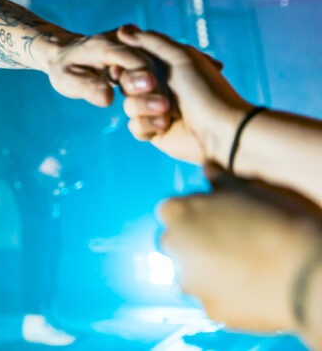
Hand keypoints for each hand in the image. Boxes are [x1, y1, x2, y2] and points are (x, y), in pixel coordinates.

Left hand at [44, 29, 159, 106]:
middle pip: (146, 61)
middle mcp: (119, 41)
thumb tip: (108, 98)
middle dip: (155, 85)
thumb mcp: (66, 80)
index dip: (142, 77)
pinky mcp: (135, 53)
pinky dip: (155, 85)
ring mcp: (129, 45)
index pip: (130, 58)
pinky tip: (158, 106)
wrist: (65, 54)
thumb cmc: (64, 69)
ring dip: (159, 86)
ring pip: (152, 64)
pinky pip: (150, 66)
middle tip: (162, 109)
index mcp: (101, 45)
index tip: (151, 97)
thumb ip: (87, 87)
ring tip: (163, 111)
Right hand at [116, 26, 250, 164]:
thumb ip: (151, 41)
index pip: (132, 60)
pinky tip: (166, 125)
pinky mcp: (154, 132)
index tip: (131, 63)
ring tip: (167, 109)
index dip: (127, 62)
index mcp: (165, 67)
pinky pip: (135, 126)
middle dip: (136, 83)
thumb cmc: (205, 89)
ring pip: (128, 104)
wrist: (220, 129)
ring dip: (145, 105)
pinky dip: (149, 124)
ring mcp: (155, 110)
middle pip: (125, 81)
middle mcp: (158, 87)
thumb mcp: (180, 56)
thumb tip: (123, 30)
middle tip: (152, 84)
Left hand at [158, 185, 321, 332]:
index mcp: (176, 212)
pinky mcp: (209, 308)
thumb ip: (219, 181)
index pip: (173, 211)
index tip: (218, 218)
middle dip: (196, 243)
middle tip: (231, 243)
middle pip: (177, 243)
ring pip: (191, 274)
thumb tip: (207, 168)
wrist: (305, 270)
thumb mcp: (248, 191)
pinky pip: (212, 299)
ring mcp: (189, 280)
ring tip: (242, 267)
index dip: (196, 214)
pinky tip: (249, 288)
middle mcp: (174, 246)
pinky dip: (225, 295)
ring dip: (207, 270)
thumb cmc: (277, 221)